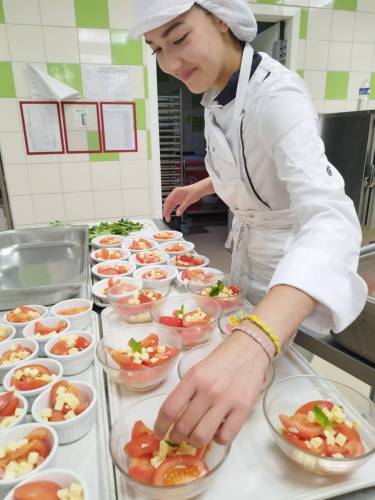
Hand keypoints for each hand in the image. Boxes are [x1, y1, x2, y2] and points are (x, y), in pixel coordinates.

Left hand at [154, 332, 268, 446]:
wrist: (250, 349)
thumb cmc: (221, 359)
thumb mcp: (197, 369)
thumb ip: (187, 390)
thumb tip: (174, 417)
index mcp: (194, 377)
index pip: (169, 409)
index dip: (160, 425)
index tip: (159, 432)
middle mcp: (209, 390)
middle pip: (184, 426)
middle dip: (176, 436)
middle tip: (177, 436)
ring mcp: (227, 401)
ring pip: (201, 436)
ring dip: (194, 441)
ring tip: (195, 437)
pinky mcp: (243, 410)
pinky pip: (225, 437)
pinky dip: (217, 439)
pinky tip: (217, 430)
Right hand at [163, 184, 202, 221]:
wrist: (200, 189)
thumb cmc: (195, 191)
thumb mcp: (189, 200)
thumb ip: (182, 207)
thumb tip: (178, 213)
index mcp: (176, 192)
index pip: (168, 201)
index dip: (165, 208)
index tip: (165, 214)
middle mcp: (175, 194)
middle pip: (168, 203)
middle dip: (166, 211)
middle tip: (167, 218)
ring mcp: (177, 197)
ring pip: (171, 205)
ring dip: (169, 211)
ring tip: (168, 218)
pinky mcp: (180, 199)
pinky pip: (174, 205)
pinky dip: (173, 209)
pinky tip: (172, 213)